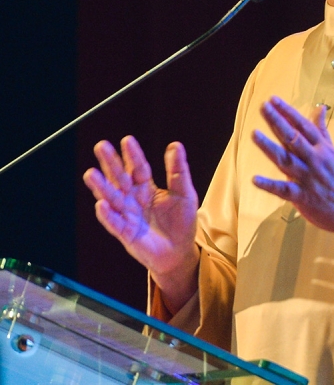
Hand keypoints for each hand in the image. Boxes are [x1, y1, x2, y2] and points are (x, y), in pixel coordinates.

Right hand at [83, 137, 199, 309]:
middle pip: (120, 178)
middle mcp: (133, 199)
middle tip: (102, 146)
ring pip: (112, 199)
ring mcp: (128, 215)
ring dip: (101, 187)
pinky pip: (115, 223)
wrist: (180, 251)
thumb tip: (175, 145)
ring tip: (91, 173)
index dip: (133, 155)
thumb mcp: (184, 193)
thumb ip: (178, 171)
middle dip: (111, 163)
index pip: (139, 168)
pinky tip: (101, 205)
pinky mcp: (126, 233)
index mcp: (147, 187)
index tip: (127, 140)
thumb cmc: (181, 221)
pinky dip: (108, 215)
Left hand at [251, 96, 333, 244]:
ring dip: (269, 147)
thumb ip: (323, 131)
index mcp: (323, 149)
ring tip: (254, 134)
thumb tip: (320, 109)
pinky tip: (255, 179)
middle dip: (277, 122)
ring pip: (286, 160)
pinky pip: (284, 191)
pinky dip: (270, 185)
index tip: (274, 99)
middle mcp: (315, 160)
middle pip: (293, 138)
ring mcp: (309, 178)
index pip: (304, 126)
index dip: (288, 112)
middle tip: (263, 107)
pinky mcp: (304, 198)